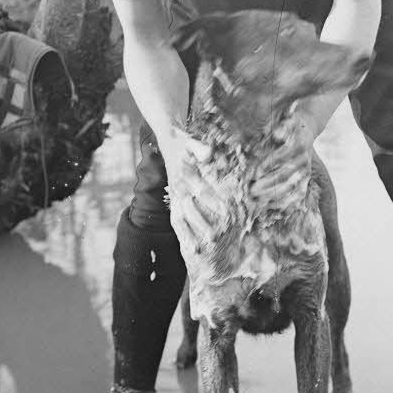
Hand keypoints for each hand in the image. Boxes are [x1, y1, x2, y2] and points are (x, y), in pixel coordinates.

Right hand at [159, 127, 219, 252]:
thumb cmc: (182, 142)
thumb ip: (199, 148)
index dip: (212, 201)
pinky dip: (183, 233)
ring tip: (197, 251)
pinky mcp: (174, 200)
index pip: (200, 189)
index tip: (225, 211)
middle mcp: (177, 188)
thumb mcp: (191, 141)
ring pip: (181, 218)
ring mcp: (175, 195)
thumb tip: (208, 154)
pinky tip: (190, 247)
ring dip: (189, 234)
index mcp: (183, 174)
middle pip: (190, 209)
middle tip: (214, 238)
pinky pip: (176, 219)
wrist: (166, 142)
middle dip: (201, 224)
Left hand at [247, 114, 314, 207]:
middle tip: (250, 191)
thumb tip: (276, 134)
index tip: (254, 173)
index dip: (268, 165)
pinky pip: (297, 196)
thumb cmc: (290, 125)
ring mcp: (305, 173)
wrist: (306, 131)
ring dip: (274, 197)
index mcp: (298, 145)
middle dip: (267, 185)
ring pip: (291, 189)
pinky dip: (286, 205)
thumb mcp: (287, 120)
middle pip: (285, 176)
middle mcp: (304, 161)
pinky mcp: (305, 182)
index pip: (282, 157)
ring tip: (257, 203)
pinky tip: (272, 209)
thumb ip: (282, 126)